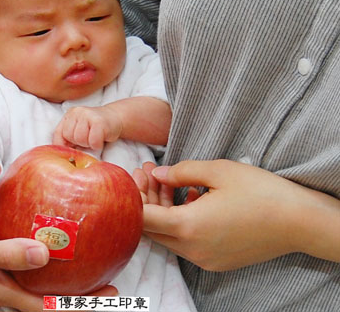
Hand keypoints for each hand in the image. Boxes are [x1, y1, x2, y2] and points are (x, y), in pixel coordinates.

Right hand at [0, 222, 116, 311]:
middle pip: (47, 300)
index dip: (80, 305)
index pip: (48, 307)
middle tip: (110, 286)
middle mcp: (1, 290)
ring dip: (61, 284)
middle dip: (79, 297)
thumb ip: (9, 254)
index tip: (111, 296)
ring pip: (35, 287)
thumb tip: (47, 256)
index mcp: (0, 292)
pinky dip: (39, 266)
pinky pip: (20, 270)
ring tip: (86, 270)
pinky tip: (44, 251)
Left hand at [53, 106, 122, 149]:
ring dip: (88, 143)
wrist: (116, 117)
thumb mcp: (78, 130)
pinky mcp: (99, 121)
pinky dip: (97, 145)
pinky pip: (93, 141)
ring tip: (94, 138)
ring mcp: (87, 115)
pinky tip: (101, 139)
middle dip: (78, 142)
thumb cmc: (95, 128)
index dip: (63, 145)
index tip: (71, 150)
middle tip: (88, 139)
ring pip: (80, 138)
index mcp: (69, 115)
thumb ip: (68, 139)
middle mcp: (76, 112)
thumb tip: (61, 156)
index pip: (58, 133)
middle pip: (69, 136)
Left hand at [140, 159, 336, 270]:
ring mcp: (204, 258)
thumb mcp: (218, 171)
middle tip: (148, 172)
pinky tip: (190, 196)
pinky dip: (179, 221)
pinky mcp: (215, 260)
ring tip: (167, 180)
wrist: (300, 222)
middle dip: (146, 199)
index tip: (135, 176)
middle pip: (152, 228)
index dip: (133, 196)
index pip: (143, 218)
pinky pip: (186, 242)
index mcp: (189, 227)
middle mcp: (192, 249)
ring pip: (169, 235)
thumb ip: (181, 172)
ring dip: (163, 209)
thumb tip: (159, 173)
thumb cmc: (261, 192)